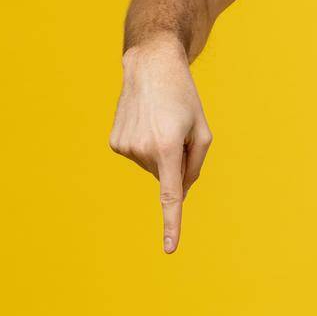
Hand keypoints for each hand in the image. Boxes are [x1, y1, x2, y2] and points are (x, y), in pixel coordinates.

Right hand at [109, 39, 212, 253]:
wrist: (150, 67)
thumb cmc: (183, 98)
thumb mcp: (201, 130)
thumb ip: (195, 166)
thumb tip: (179, 195)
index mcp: (168, 147)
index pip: (170, 195)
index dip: (172, 223)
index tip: (169, 248)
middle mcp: (143, 150)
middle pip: (166, 176)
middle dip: (175, 161)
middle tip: (176, 129)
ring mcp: (125, 147)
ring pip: (151, 167)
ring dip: (160, 152)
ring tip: (160, 121)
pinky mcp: (114, 143)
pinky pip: (137, 157)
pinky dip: (145, 146)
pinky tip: (145, 122)